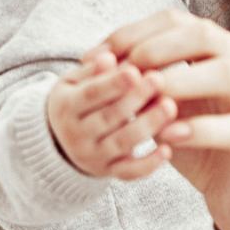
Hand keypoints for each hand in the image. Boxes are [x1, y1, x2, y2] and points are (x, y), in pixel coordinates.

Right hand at [46, 50, 177, 179]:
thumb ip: (92, 70)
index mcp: (66, 106)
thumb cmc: (77, 97)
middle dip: (135, 99)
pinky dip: (148, 164)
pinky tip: (168, 150)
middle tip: (159, 80)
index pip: (91, 94)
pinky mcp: (107, 172)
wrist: (58, 139)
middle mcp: (76, 135)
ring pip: (121, 144)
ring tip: (170, 107)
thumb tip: (108, 57)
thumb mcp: (74, 80)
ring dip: (148, 126)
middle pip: (108, 118)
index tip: (135, 70)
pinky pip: (128, 173)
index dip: (112, 83)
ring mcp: (92, 157)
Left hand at [83, 10, 229, 229]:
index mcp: (217, 48)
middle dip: (161, 47)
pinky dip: (201, 129)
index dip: (135, 32)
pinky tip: (170, 136)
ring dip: (183, 81)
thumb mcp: (162, 107)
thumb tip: (100, 65)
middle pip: (206, 35)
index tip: (98, 54)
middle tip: (127, 69)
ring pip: (228, 74)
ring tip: (150, 95)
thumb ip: (141, 84)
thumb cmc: (194, 138)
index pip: (177, 21)